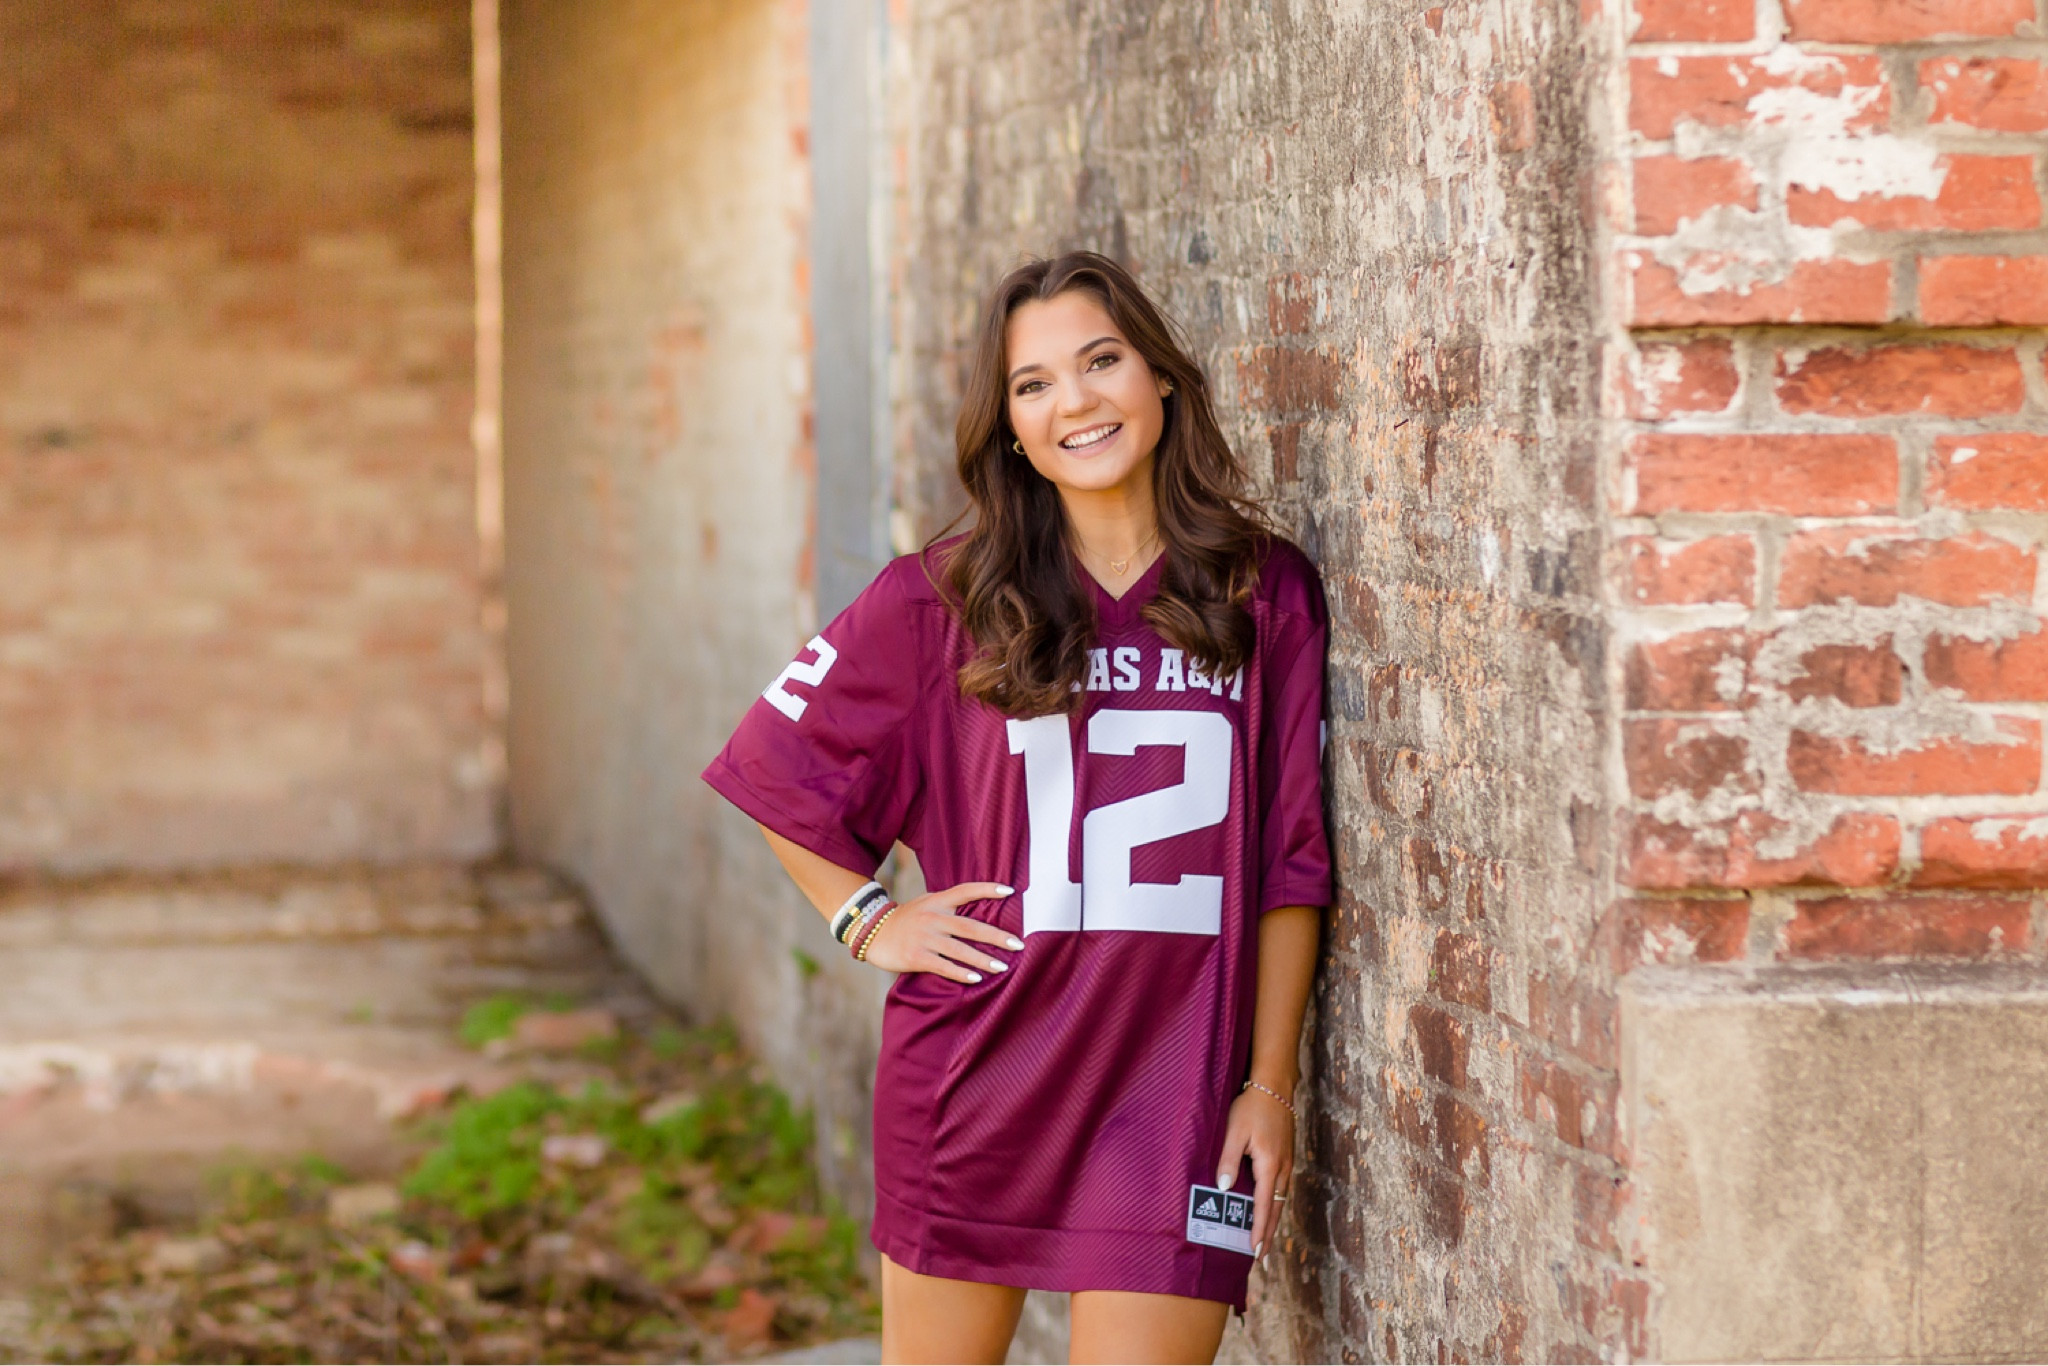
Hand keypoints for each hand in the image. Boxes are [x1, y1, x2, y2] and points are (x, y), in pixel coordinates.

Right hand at [860, 881, 1021, 981]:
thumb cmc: (907, 921)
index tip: (1010, 890)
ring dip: (983, 959)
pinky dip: (961, 973)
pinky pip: (943, 966)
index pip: (966, 891)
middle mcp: (933, 917)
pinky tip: (976, 979)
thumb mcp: (926, 905)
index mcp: (937, 901)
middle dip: (996, 936)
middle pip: (970, 926)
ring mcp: (924, 937)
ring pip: (960, 949)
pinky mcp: (916, 957)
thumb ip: (949, 907)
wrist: (873, 933)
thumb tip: (982, 913)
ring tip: (1002, 966)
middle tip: (1017, 944)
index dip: (987, 889)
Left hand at [1214, 1083, 1294, 1260]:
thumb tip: (1224, 1188)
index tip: (1255, 1252)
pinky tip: (1268, 1210)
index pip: (1264, 1206)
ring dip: (1272, 1221)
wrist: (1274, 1086)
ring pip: (1280, 1200)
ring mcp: (1287, 1164)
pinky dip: (1274, 1205)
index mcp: (1270, 1165)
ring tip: (1264, 1241)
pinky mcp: (1285, 1158)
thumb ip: (1228, 1160)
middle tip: (1261, 1258)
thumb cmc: (1251, 1107)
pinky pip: (1280, 1189)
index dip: (1259, 1230)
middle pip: (1276, 1209)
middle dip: (1269, 1234)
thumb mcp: (1234, 1131)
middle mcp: (1282, 1169)